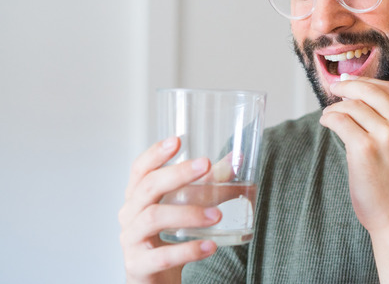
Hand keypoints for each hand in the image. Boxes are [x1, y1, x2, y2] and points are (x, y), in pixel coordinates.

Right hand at [118, 137, 221, 283]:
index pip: (140, 169)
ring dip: (189, 213)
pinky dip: (188, 250)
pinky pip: (163, 255)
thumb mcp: (186, 208)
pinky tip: (211, 246)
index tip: (177, 140)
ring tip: (218, 215)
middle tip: (207, 164)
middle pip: (148, 187)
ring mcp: (131, 241)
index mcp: (138, 197)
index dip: (155, 153)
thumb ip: (210, 185)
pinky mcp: (139, 266)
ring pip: (154, 218)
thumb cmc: (168, 239)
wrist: (155, 281)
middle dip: (178, 173)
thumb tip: (237, 160)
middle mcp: (130, 215)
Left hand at [319, 76, 388, 232]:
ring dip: (335, 107)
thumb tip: (356, 87)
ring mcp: (387, 137)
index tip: (350, 82)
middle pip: (370, 91)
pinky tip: (327, 122)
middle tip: (334, 88)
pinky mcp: (365, 149)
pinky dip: (329, 118)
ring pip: (352, 106)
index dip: (366, 82)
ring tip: (329, 114)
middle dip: (347, 86)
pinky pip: (340, 120)